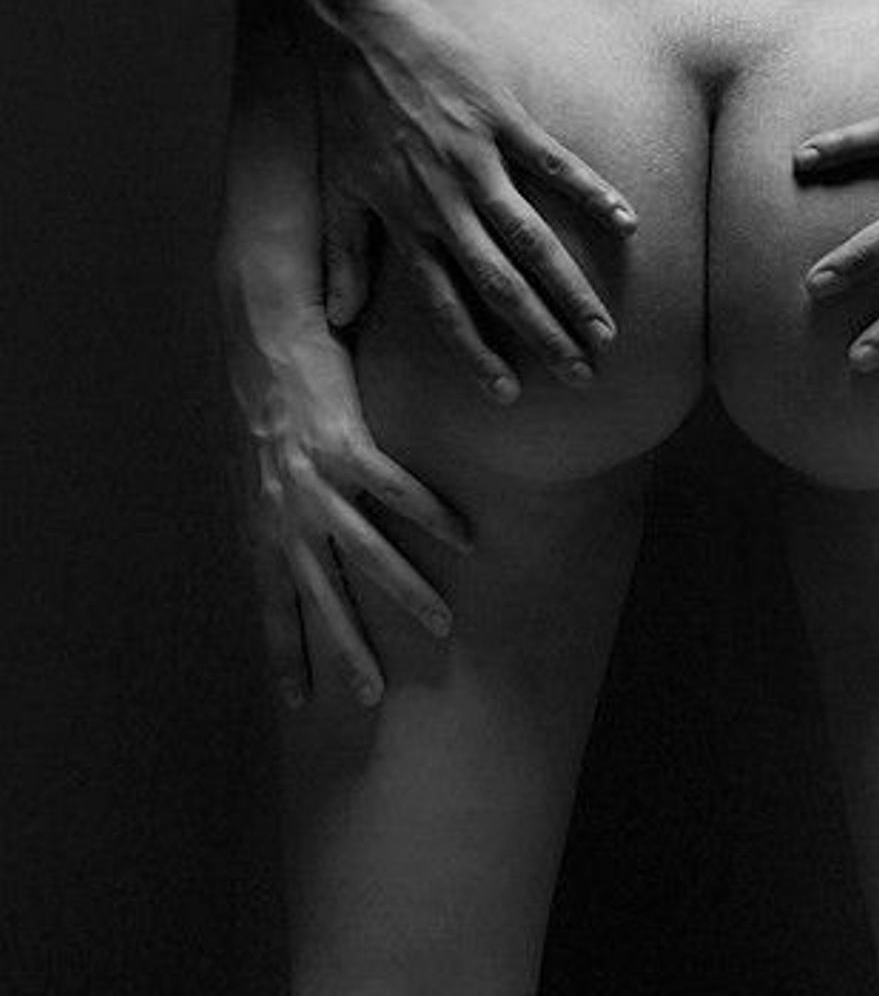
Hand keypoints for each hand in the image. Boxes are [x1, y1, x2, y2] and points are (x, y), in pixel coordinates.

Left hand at [221, 244, 471, 710]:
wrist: (264, 332)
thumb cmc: (269, 390)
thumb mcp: (262, 461)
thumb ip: (284, 502)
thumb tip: (308, 537)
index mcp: (261, 516)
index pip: (273, 598)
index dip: (284, 648)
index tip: (297, 699)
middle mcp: (283, 508)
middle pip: (317, 593)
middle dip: (343, 647)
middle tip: (372, 694)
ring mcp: (312, 478)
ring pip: (362, 552)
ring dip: (404, 591)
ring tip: (441, 623)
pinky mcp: (344, 442)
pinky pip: (395, 490)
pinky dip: (431, 514)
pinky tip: (465, 539)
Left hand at [313, 0, 637, 402]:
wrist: (359, 30)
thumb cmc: (346, 113)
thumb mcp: (335, 192)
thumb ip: (344, 258)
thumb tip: (338, 319)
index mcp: (406, 225)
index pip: (445, 305)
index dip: (475, 352)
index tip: (507, 393)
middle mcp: (445, 203)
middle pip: (500, 284)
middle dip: (541, 335)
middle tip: (581, 375)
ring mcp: (477, 161)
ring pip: (531, 239)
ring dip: (570, 288)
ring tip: (604, 328)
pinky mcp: (502, 118)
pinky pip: (555, 164)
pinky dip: (591, 193)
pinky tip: (627, 224)